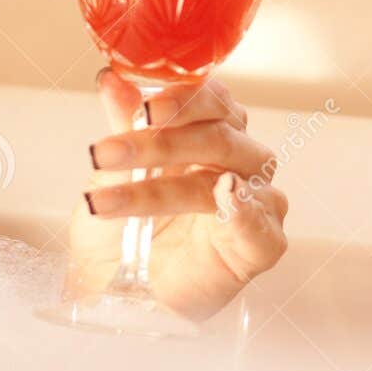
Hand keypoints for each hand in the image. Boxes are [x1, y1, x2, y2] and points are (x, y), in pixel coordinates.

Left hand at [62, 68, 289, 320]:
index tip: (142, 108)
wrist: (117, 292)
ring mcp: (256, 203)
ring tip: (112, 200)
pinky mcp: (262, 245)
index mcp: (213, 132)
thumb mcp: (115, 172)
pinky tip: (224, 198)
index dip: (181, 98)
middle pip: (218, 135)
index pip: (212, 99)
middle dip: (157, 144)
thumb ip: (124, 123)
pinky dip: (244, 211)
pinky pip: (264, 225)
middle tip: (107, 153)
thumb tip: (111, 78)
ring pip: (228, 176)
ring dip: (164, 187)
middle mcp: (240, 162)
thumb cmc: (123, 230)